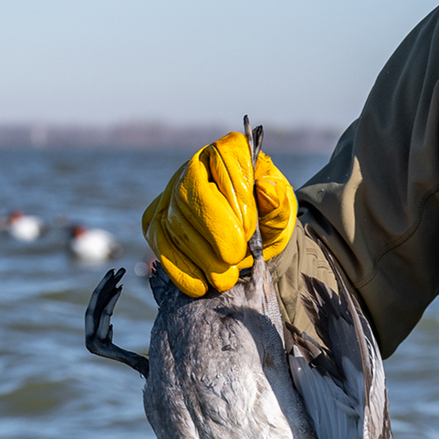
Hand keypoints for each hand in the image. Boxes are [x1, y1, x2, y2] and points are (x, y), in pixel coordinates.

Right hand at [142, 131, 296, 296]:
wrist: (252, 240)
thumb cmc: (267, 218)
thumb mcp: (282, 211)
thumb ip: (278, 202)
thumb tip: (267, 189)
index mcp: (228, 152)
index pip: (224, 160)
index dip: (236, 196)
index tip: (250, 229)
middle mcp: (195, 167)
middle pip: (191, 194)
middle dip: (214, 232)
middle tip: (236, 258)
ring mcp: (170, 194)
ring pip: (175, 223)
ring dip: (201, 256)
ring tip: (225, 278)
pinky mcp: (156, 222)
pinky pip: (160, 243)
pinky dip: (179, 269)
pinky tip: (201, 286)